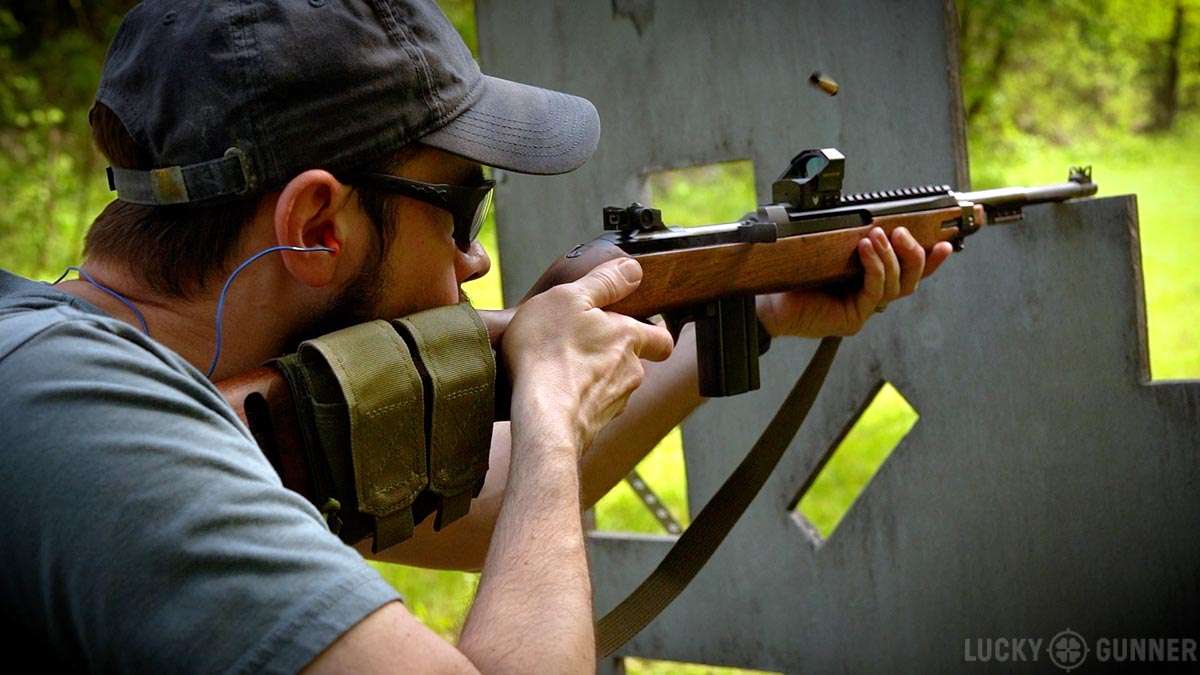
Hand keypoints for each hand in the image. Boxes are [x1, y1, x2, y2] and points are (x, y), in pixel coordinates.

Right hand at [502, 258, 673, 452]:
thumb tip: (633, 270)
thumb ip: (604, 281)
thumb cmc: (550, 352)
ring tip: (558, 370)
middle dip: (610, 355)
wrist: (541, 416)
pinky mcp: (593, 428)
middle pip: (630, 363)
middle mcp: (630, 374)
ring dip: (591, 379)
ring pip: (610, 388)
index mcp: (629, 339)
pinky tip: (551, 395)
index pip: (662, 339)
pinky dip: (576, 402)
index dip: (653, 334)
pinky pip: (589, 411)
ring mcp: (613, 405)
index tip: (638, 329)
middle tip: (579, 346)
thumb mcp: (571, 298)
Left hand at [757, 226, 952, 337]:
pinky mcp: (853, 318)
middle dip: (916, 253)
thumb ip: (851, 237)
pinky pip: (875, 291)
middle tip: (903, 232)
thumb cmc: (791, 273)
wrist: (764, 299)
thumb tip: (869, 216)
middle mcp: (870, 296)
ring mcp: (863, 309)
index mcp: (869, 280)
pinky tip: (867, 249)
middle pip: (912, 279)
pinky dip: (875, 267)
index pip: (908, 271)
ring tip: (881, 235)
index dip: (931, 259)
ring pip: (897, 285)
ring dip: (893, 256)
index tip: (946, 243)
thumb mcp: (827, 249)